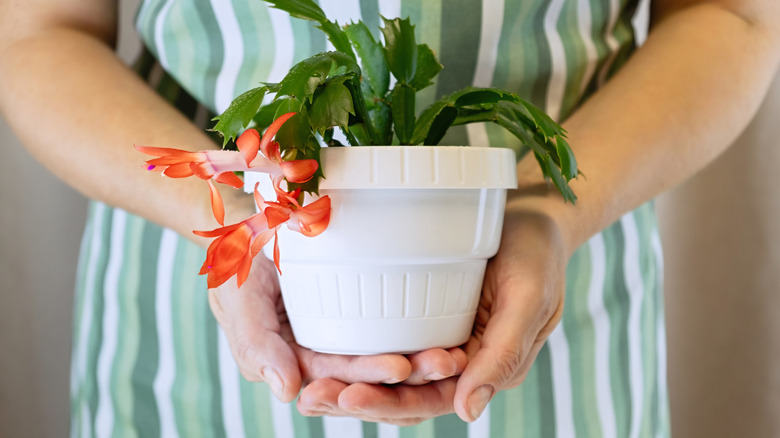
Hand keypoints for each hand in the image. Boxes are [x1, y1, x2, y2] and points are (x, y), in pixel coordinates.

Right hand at [207, 255, 466, 402]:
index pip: (335, 374)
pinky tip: (452, 327)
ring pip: (387, 351)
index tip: (402, 367)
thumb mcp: (237, 298)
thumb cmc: (237, 259)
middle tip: (446, 362)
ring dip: (422, 359)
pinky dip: (420, 325)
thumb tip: (286, 391)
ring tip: (457, 354)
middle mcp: (326, 350)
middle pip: (369, 371)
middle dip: (409, 372)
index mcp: (296, 359)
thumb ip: (256, 343)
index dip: (366, 375)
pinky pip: (392, 320)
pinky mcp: (361, 303)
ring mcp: (345, 329)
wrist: (249, 219)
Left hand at [296, 196, 568, 423]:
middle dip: (356, 400)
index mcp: (485, 368)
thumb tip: (467, 412)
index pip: (430, 400)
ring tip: (306, 388)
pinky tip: (323, 351)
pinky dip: (360, 352)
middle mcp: (458, 362)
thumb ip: (504, 354)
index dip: (387, 403)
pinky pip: (389, 340)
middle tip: (309, 398)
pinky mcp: (426, 314)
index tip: (345, 395)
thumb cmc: (536, 252)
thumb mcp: (528, 299)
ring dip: (350, 383)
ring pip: (390, 376)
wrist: (533, 214)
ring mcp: (439, 339)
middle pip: (401, 395)